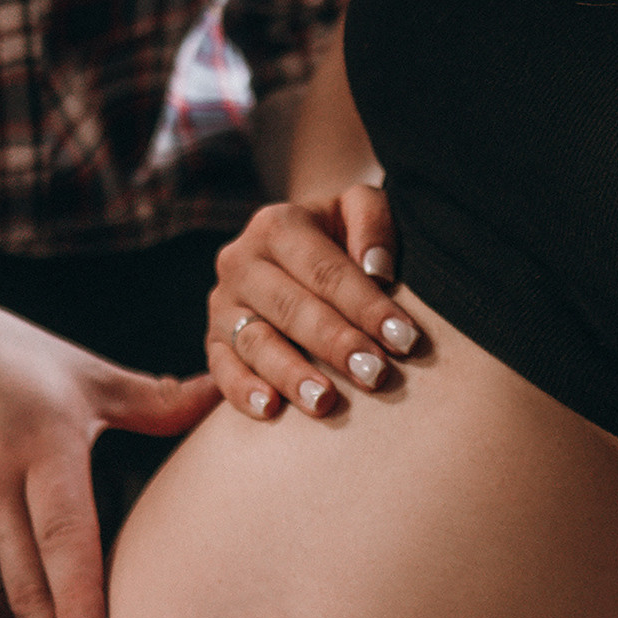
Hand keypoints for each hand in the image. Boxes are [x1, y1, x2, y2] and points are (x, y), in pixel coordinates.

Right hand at [208, 187, 421, 419]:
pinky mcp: (213, 340)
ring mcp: (223, 303)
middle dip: (337, 344)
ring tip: (324, 400)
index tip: (405, 339)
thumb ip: (371, 222)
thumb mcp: (355, 208)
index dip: (367, 306)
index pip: (327, 271)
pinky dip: (241, 390)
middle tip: (375, 375)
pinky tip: (269, 409)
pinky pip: (221, 368)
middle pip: (293, 308)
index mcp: (278, 225)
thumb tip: (378, 269)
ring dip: (292, 374)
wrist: (292, 247)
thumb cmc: (338, 234)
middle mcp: (241, 260)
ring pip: (256, 341)